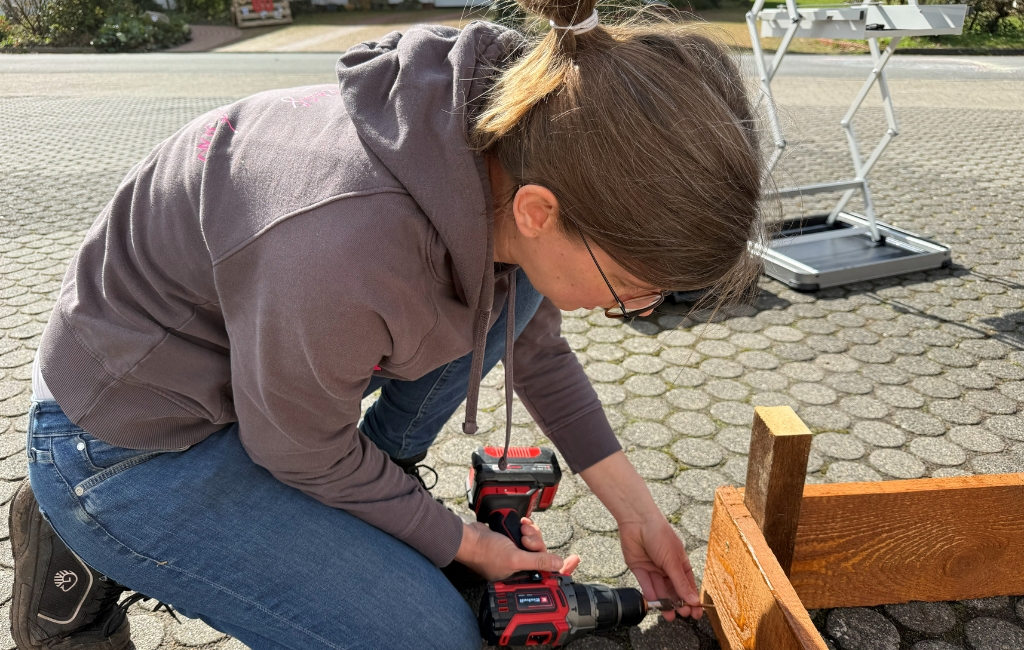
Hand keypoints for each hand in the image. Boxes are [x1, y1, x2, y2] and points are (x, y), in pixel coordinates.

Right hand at [453, 517, 580, 581]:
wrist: (470, 538)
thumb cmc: (485, 552)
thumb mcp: (515, 558)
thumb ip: (538, 560)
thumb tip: (558, 564)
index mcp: (520, 578)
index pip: (547, 576)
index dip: (562, 569)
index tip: (575, 560)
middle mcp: (520, 568)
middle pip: (543, 555)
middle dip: (538, 543)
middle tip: (527, 539)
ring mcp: (517, 555)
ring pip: (537, 544)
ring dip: (532, 534)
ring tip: (522, 530)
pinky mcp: (513, 543)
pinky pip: (529, 536)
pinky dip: (527, 529)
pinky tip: (522, 525)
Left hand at [579, 451, 701, 620]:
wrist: (637, 521)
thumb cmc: (660, 535)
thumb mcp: (673, 561)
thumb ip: (680, 583)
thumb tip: (694, 601)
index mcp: (680, 562)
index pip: (688, 584)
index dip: (691, 598)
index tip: (696, 614)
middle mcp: (667, 566)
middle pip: (674, 589)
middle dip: (679, 603)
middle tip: (682, 615)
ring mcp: (653, 568)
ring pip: (660, 589)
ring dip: (665, 603)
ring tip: (670, 616)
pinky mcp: (639, 568)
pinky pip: (646, 584)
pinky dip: (652, 594)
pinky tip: (657, 604)